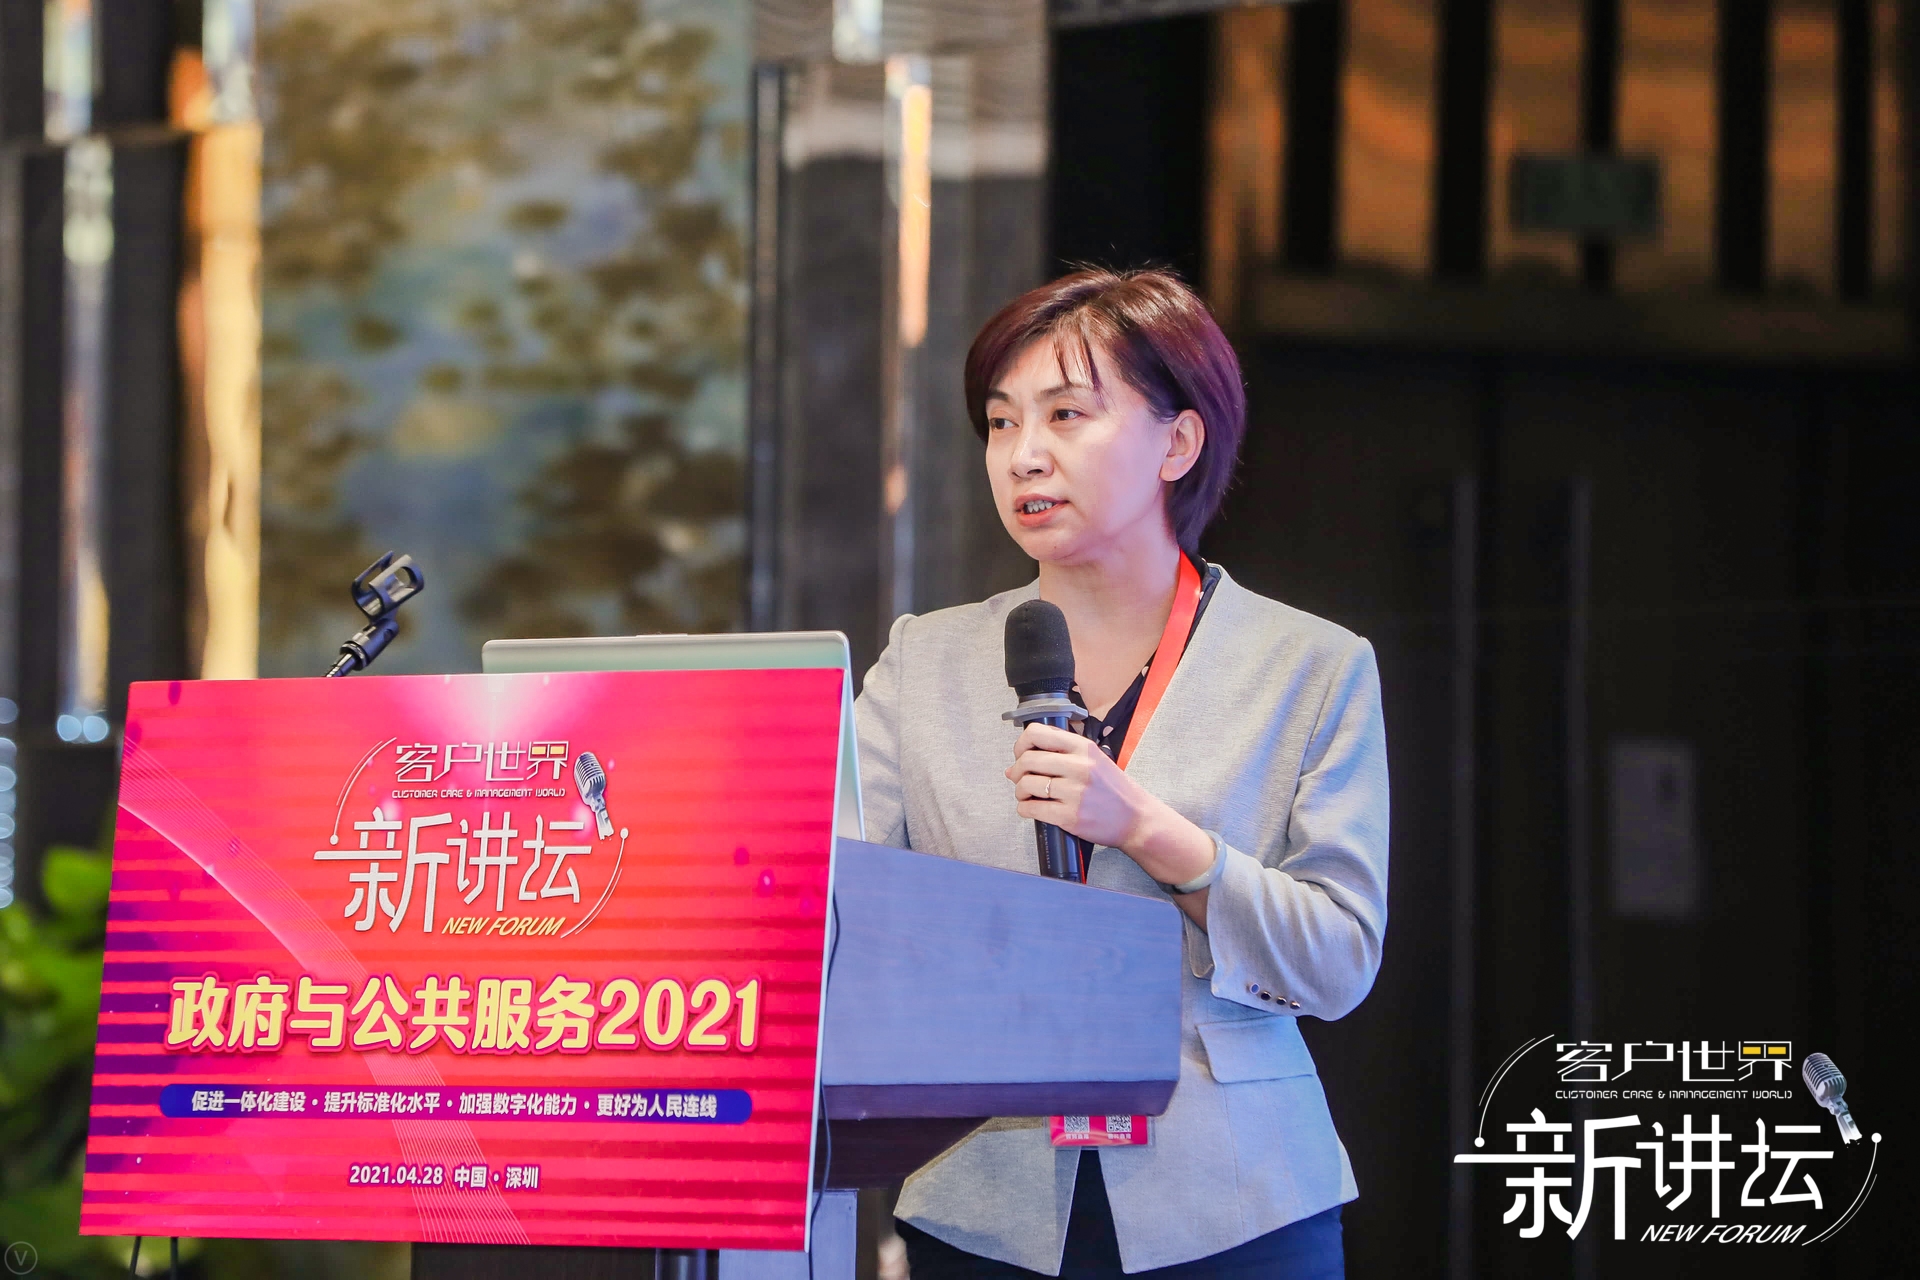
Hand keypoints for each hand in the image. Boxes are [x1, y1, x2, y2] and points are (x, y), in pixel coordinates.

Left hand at [1004, 722, 1215, 888]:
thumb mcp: (1095, 758)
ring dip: (1020, 791)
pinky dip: (1025, 808)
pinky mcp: (1070, 816)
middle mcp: (1079, 766)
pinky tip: (1031, 808)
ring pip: (1026, 784)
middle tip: (1019, 778)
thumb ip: (1063, 751)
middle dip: (1016, 771)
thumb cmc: (1114, 790)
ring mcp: (1075, 792)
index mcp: (1084, 747)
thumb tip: (1020, 757)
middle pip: (1028, 760)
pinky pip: (1032, 808)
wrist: (1136, 819)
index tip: (1021, 754)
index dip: (1021, 744)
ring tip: (1027, 795)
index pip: (1037, 733)